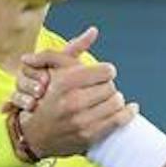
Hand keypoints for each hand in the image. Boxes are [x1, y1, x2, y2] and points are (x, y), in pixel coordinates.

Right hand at [13, 27, 136, 157]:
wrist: (35, 134)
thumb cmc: (48, 97)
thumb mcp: (56, 70)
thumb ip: (73, 48)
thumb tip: (94, 30)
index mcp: (66, 81)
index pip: (105, 71)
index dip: (106, 72)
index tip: (103, 75)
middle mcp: (73, 101)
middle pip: (111, 87)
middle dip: (109, 87)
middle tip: (102, 90)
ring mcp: (81, 120)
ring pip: (116, 103)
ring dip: (116, 100)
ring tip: (109, 100)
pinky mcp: (89, 136)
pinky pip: (118, 121)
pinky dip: (128, 113)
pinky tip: (130, 109)